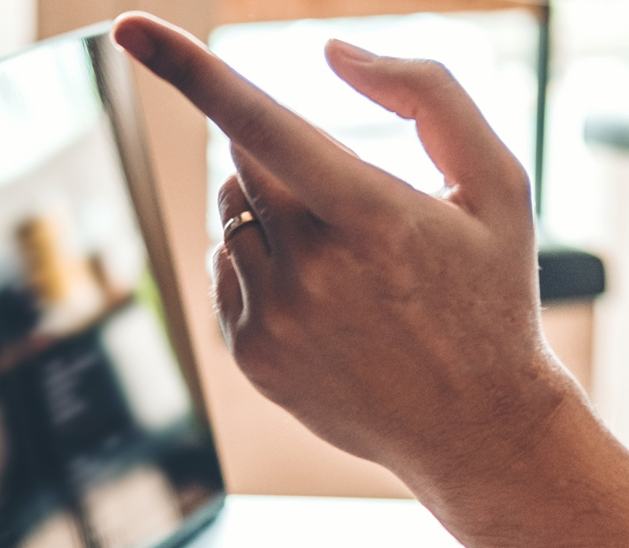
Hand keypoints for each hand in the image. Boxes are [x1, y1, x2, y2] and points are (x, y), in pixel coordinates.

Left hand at [112, 15, 568, 483]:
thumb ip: (428, 95)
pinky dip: (262, 267)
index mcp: (372, 215)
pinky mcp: (250, 354)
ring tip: (345, 268)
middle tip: (350, 209)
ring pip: (233, 217)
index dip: (192, 70)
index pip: (262, 124)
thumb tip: (332, 55)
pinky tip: (323, 304)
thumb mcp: (498, 186)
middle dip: (285, 162)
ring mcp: (275, 317)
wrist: (475, 427)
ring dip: (273, 216)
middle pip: (245, 162)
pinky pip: (227, 270)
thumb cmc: (489, 294)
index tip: (129, 26)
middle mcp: (312, 268)